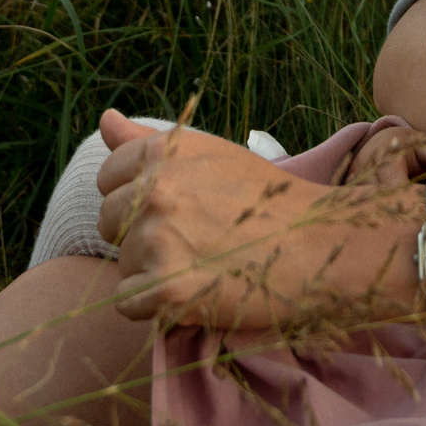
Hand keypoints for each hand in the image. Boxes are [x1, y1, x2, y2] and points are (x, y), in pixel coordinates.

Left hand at [92, 110, 403, 327]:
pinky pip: (128, 304)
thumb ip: (148, 141)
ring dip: (150, 271)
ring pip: (121, 264)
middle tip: (195, 240)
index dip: (137, 196)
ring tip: (204, 265)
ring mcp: (158, 238)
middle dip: (140, 234)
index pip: (108, 175)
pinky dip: (155, 306)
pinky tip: (194, 293)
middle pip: (108, 221)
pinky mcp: (165, 288)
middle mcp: (155, 189)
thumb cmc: (268, 201)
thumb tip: (105, 119)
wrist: (320, 246)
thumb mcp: (211, 156)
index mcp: (164, 152)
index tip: (178, 208)